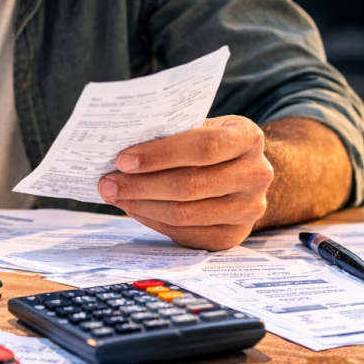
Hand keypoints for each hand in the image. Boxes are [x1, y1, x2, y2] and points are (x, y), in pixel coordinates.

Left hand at [97, 116, 274, 250]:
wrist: (247, 173)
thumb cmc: (214, 144)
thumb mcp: (204, 127)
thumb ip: (174, 133)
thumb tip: (121, 145)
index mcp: (248, 137)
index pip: (203, 147)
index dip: (160, 154)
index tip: (123, 159)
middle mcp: (256, 175)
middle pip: (190, 185)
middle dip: (141, 184)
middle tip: (107, 182)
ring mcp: (248, 210)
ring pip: (184, 213)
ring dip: (141, 205)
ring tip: (114, 195)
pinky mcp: (232, 236)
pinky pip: (184, 233)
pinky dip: (153, 220)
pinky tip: (134, 208)